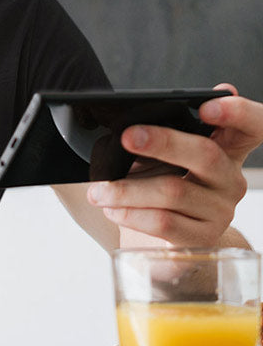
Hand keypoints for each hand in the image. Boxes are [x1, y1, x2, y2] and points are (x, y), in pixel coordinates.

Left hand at [87, 84, 262, 246]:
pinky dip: (130, 214)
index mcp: (225, 148)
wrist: (170, 235)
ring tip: (98, 190)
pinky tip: (112, 209)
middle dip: (162, 142)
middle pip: (204, 154)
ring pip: (173, 191)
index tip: (206, 108)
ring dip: (126, 190)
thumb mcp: (164, 156)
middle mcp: (230, 178)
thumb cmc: (163, 182)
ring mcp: (221, 209)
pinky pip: (164, 222)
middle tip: (126, 136)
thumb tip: (132, 126)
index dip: (237, 113)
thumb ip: (162, 133)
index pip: (251, 126)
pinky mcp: (203, 237)